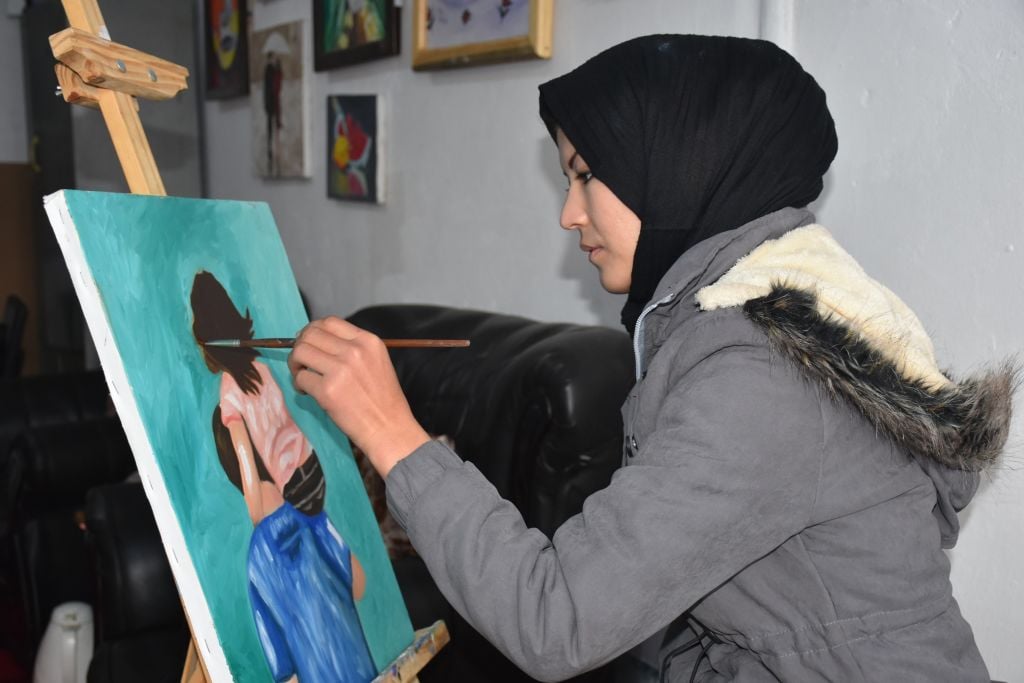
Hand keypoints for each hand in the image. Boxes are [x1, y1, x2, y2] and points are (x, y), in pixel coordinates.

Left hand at [288, 317, 429, 476]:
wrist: (389, 428)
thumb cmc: (383, 400)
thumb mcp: (377, 361)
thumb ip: (353, 348)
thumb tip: (319, 342)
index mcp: (368, 341)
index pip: (330, 322)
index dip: (314, 330)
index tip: (310, 343)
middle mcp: (354, 350)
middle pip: (311, 333)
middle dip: (300, 346)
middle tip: (302, 362)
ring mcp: (340, 369)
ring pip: (300, 352)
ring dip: (296, 364)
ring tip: (304, 376)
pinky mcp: (328, 390)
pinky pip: (300, 378)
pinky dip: (299, 385)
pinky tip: (308, 393)